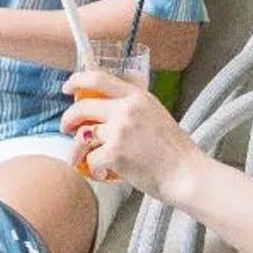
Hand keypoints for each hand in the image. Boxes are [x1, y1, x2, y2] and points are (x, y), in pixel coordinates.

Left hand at [60, 68, 196, 198]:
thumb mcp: (155, 115)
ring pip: (83, 135)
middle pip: (83, 106)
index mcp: (138, 96)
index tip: (67, 87)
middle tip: (66, 128)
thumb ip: (132, 109)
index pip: (99, 78)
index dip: (77, 81)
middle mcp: (127, 109)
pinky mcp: (116, 153)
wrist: (187, 174)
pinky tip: (102, 174)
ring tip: (78, 159)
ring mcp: (120, 130)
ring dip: (76, 149)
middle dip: (68, 119)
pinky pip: (90, 159)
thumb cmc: (174, 151)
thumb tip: (104, 113)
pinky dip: (93, 169)